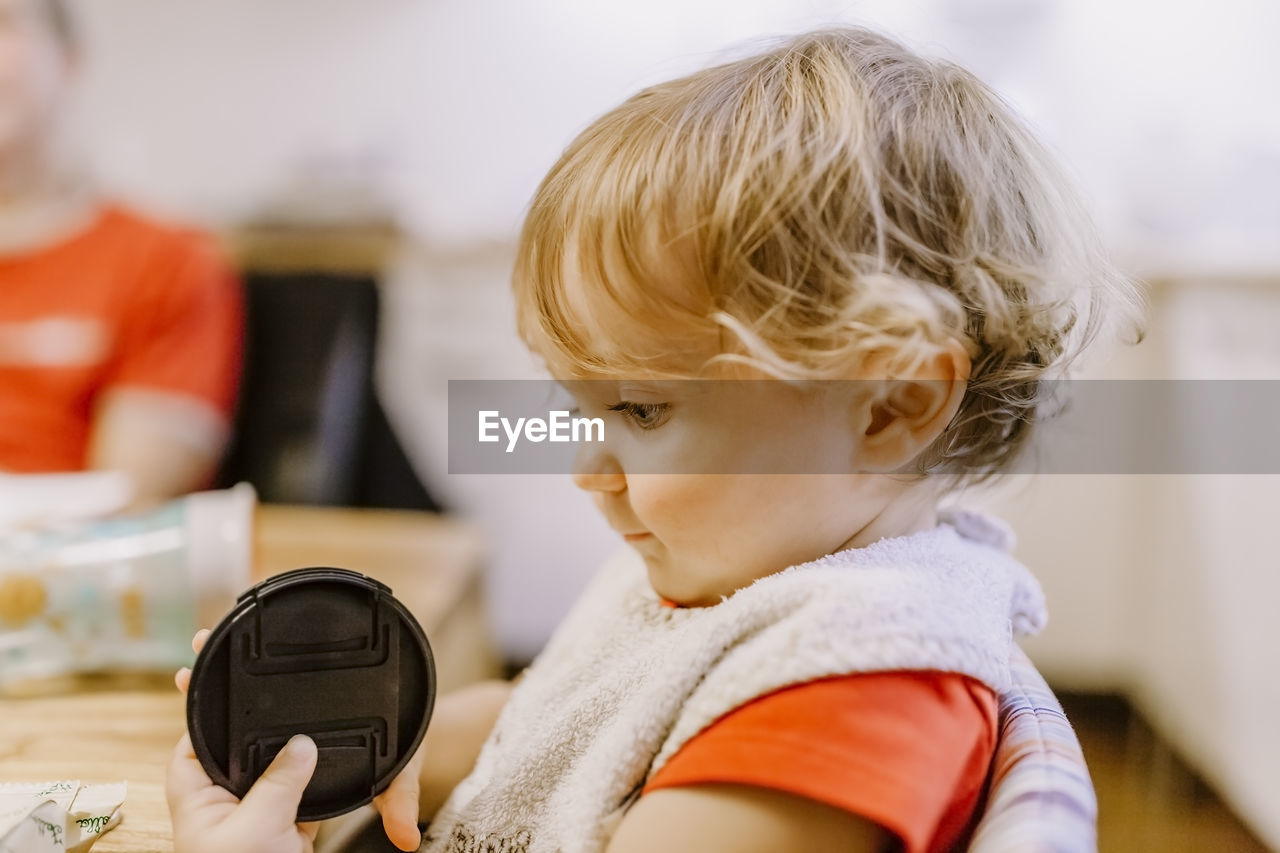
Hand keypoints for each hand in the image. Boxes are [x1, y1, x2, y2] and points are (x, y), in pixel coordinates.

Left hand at [169, 631, 318, 852]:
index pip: (191, 739)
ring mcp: (259, 812)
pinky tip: (328, 743)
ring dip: (288, 741)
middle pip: (237, 744)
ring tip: (296, 693)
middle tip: (254, 661)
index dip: (199, 702)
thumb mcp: (256, 828)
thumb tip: (303, 742)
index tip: (206, 663)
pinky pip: (304, 787)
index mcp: (199, 798)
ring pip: (275, 765)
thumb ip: (279, 780)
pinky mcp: (290, 824)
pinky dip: (316, 769)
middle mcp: (226, 801)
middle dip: (251, 712)